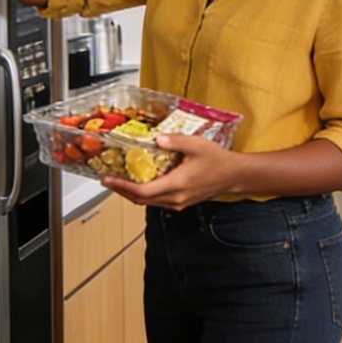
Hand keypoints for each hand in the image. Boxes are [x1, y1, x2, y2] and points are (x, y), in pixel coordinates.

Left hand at [101, 134, 239, 209]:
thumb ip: (175, 141)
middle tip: (107, 180)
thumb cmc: (217, 160)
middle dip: (121, 191)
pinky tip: (140, 185)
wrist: (234, 175)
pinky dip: (143, 195)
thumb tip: (156, 139)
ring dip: (131, 194)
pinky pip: (156, 202)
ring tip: (119, 182)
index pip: (142, 191)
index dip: (122, 186)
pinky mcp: (181, 203)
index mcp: (177, 184)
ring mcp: (178, 203)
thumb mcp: (196, 145)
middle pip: (140, 199)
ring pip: (147, 203)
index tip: (107, 179)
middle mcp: (175, 198)